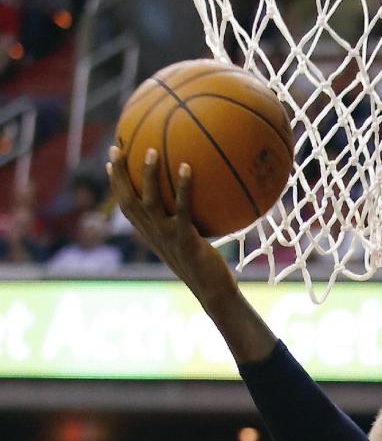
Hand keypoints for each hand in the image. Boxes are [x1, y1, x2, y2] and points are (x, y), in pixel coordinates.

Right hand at [107, 147, 237, 310]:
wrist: (213, 293)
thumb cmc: (205, 269)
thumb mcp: (189, 244)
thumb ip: (184, 224)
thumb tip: (195, 202)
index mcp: (151, 235)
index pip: (126, 208)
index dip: (115, 185)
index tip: (109, 162)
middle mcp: (154, 235)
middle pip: (128, 201)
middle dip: (118, 174)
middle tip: (115, 147)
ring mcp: (168, 238)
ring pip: (150, 203)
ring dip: (148, 176)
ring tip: (151, 151)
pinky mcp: (185, 240)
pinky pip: (182, 210)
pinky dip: (184, 188)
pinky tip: (187, 167)